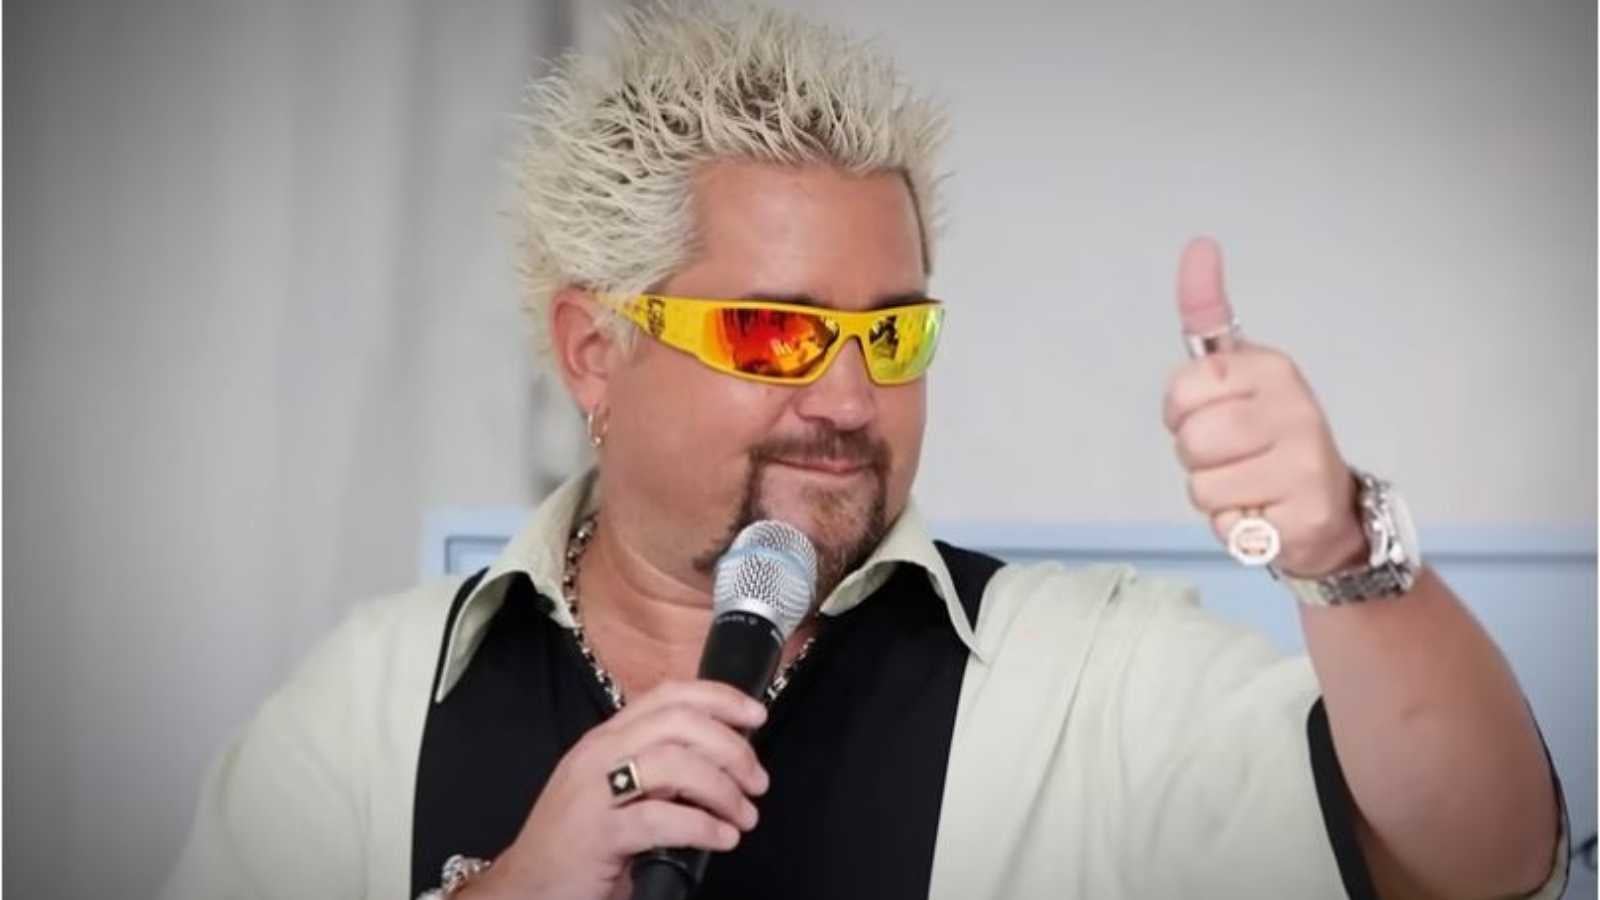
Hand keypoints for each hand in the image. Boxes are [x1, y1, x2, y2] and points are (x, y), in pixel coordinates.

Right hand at [460, 680, 769, 899]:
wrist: (524, 889)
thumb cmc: (579, 842)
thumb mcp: (617, 791)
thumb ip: (659, 771)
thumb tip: (722, 761)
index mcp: (607, 738)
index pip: (669, 695)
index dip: (719, 698)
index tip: (756, 715)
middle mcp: (599, 753)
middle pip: (680, 723)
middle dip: (731, 748)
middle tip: (757, 782)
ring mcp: (594, 792)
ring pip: (675, 765)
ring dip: (723, 789)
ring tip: (744, 816)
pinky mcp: (597, 834)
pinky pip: (661, 819)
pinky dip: (703, 826)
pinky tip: (722, 838)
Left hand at [1162, 236, 1367, 576]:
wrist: (1328, 512)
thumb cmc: (1268, 438)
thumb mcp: (1240, 373)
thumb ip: (1209, 315)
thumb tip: (1198, 245)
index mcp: (1273, 368)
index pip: (1182, 391)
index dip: (1181, 412)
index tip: (1209, 412)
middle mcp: (1296, 409)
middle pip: (1190, 441)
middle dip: (1197, 457)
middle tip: (1234, 456)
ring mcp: (1305, 464)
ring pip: (1202, 487)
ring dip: (1215, 494)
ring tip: (1250, 484)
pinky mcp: (1305, 517)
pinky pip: (1228, 526)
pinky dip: (1235, 528)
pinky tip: (1266, 513)